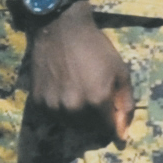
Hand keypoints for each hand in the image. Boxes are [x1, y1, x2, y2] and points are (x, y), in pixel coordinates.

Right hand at [23, 2, 136, 142]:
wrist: (60, 30)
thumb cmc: (95, 49)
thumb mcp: (121, 72)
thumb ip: (124, 103)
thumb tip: (123, 133)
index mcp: (97, 101)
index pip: (107, 130)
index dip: (112, 125)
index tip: (112, 116)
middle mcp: (73, 108)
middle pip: (88, 130)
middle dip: (96, 120)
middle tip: (95, 100)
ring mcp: (53, 106)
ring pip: (70, 125)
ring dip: (78, 117)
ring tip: (80, 95)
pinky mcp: (37, 102)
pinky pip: (53, 116)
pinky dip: (60, 111)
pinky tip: (64, 92)